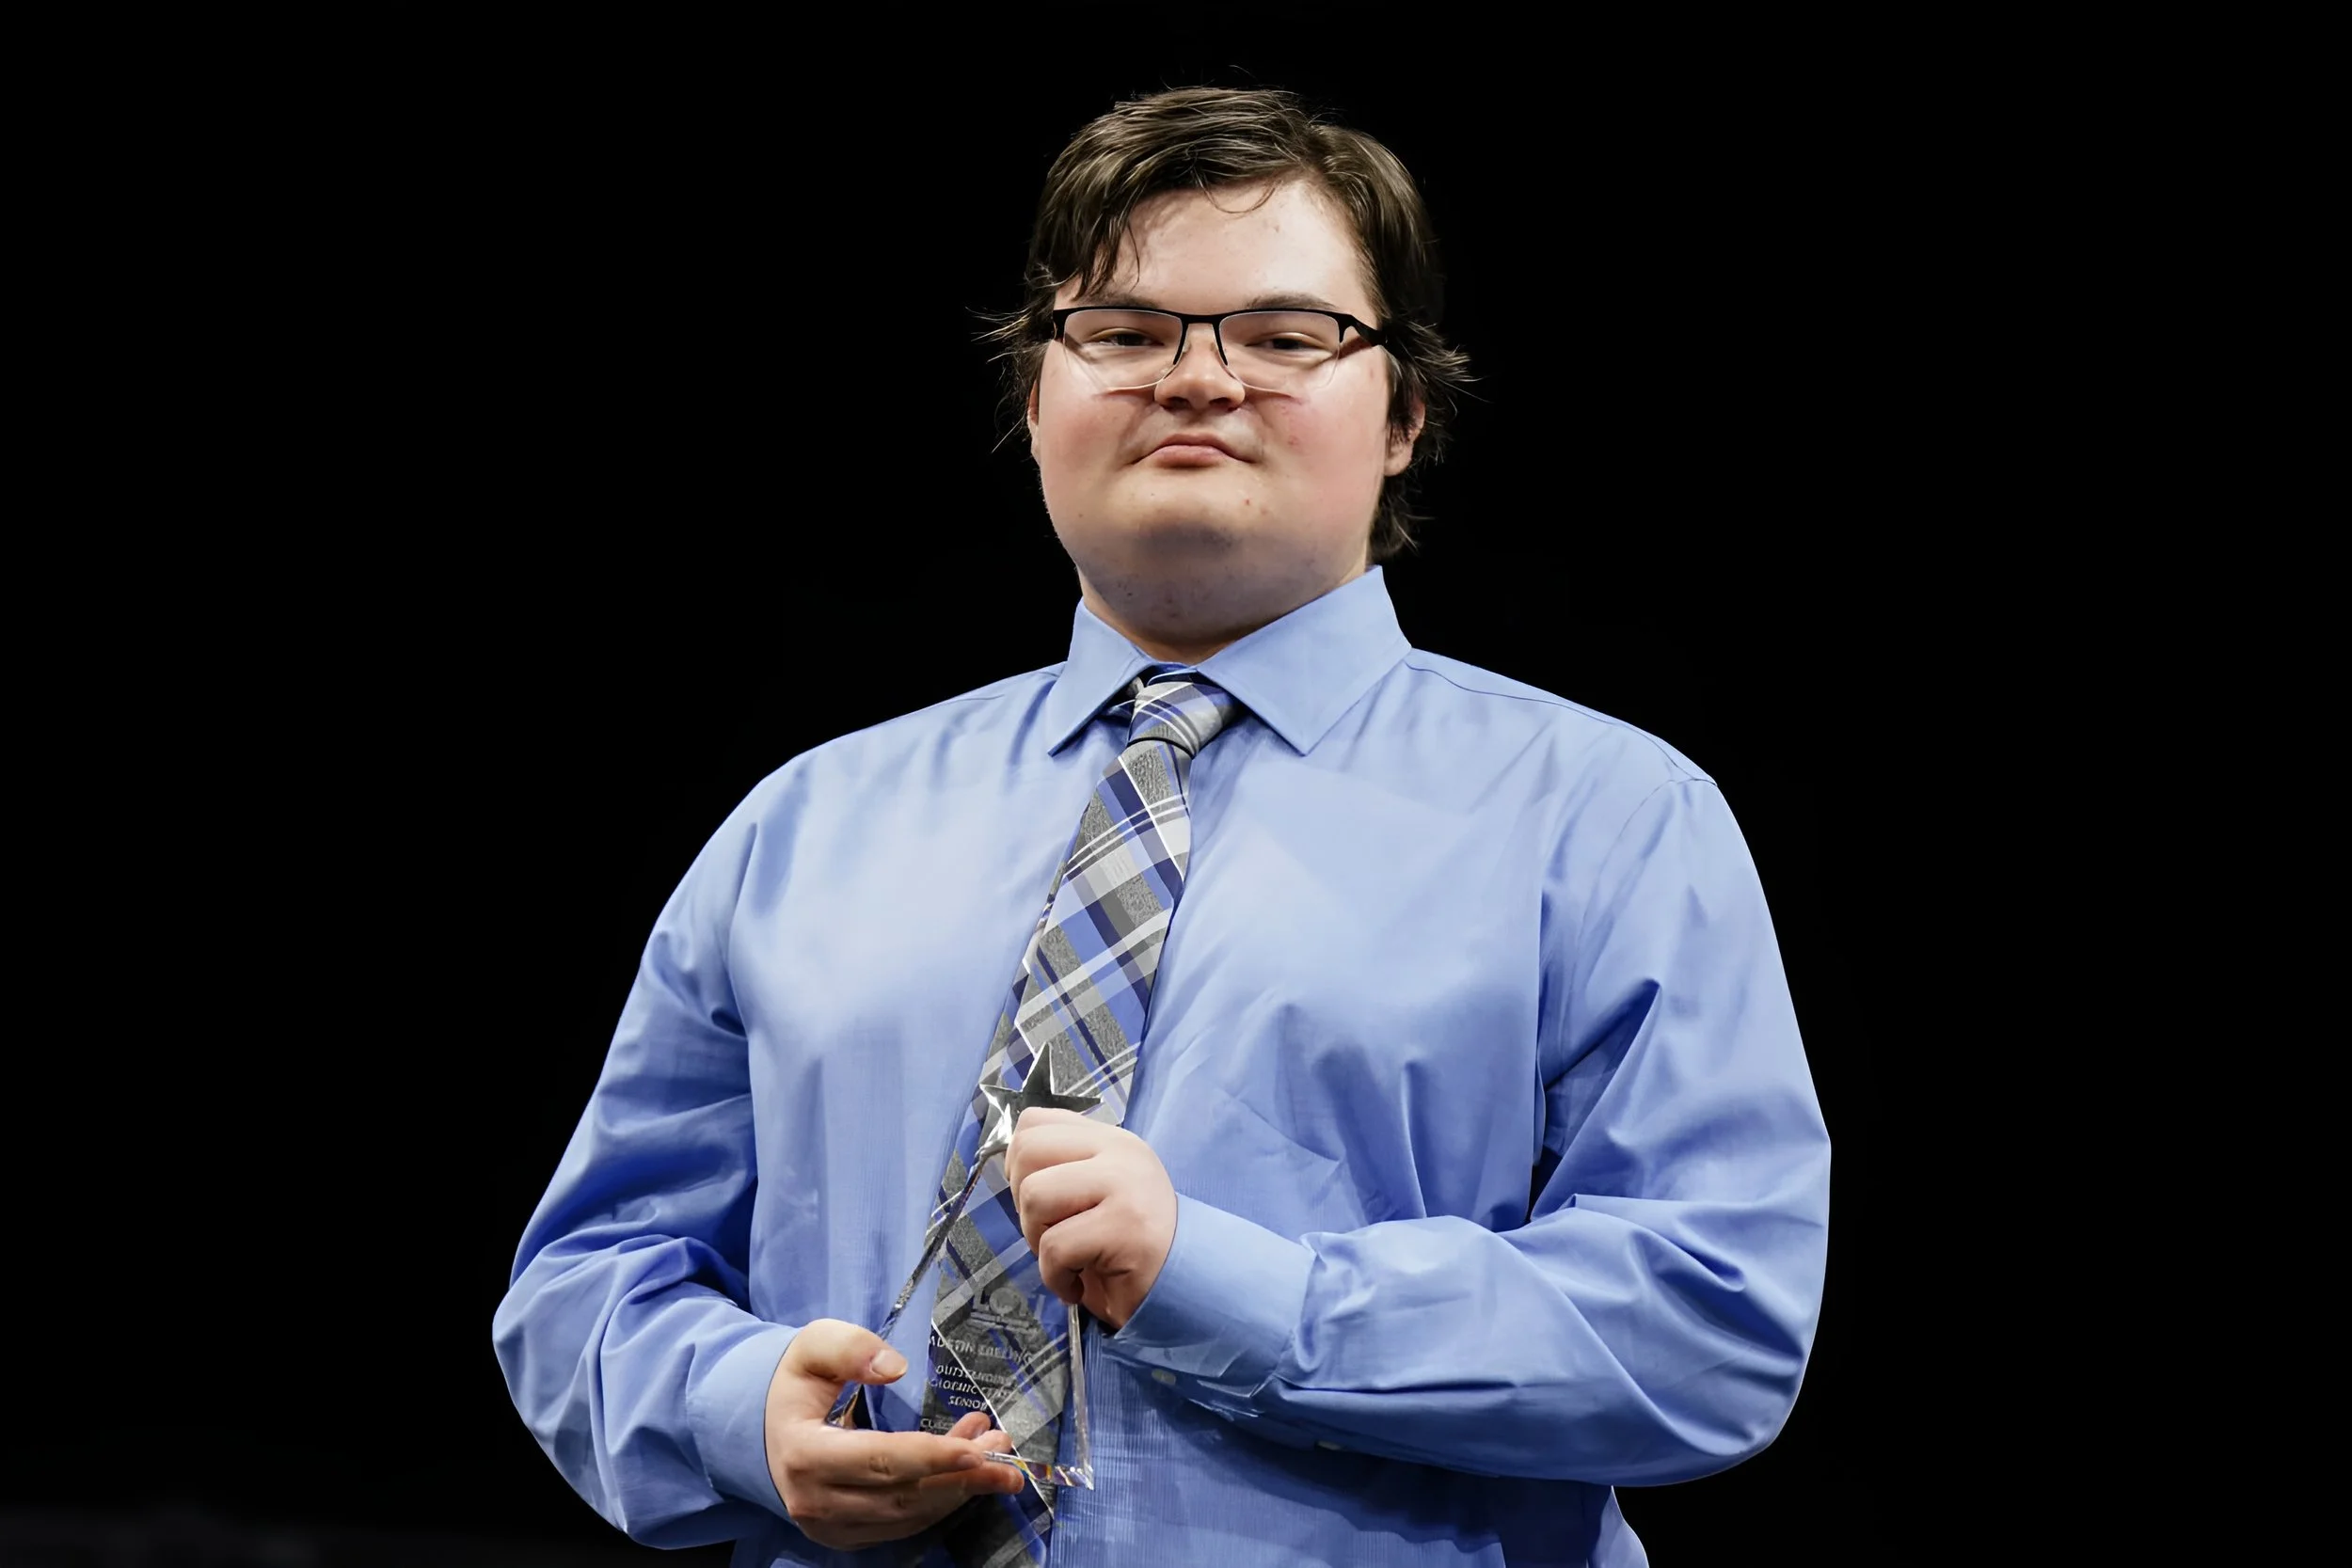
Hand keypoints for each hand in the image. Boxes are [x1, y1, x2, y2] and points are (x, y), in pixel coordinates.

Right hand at [762, 1319, 1025, 1548]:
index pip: (878, 1460)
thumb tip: (895, 1367)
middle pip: (903, 1494)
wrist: (763, 1431)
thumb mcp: (812, 1347)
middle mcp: (816, 1501)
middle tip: (1005, 1449)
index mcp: (805, 1454)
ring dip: (959, 1486)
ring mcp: (831, 1526)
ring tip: (996, 1451)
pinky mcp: (847, 1536)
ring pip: (909, 1514)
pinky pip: (904, 1524)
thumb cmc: (795, 1384)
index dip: (931, 1456)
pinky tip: (967, 1469)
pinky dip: (941, 1499)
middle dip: (962, 1474)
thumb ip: (849, 1348)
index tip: (976, 1447)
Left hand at [1005, 1107, 1177, 1329]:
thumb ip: (1065, 1168)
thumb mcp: (1098, 1192)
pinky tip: (1076, 1284)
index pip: (1035, 1121)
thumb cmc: (1129, 1248)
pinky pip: (1054, 1247)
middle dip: (1023, 1203)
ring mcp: (1125, 1185)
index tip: (1038, 1199)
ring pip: (1035, 1196)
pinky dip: (1054, 1276)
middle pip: (1027, 1152)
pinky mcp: (1125, 1227)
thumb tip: (1010, 1163)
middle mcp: (1120, 1152)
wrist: (1185, 1289)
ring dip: (1037, 1240)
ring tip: (1066, 1259)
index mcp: (1111, 1140)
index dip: (1018, 1162)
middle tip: (1051, 1232)